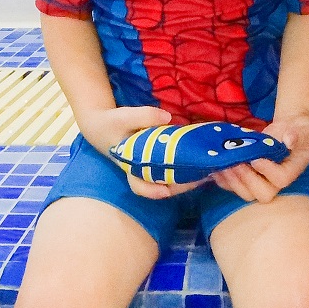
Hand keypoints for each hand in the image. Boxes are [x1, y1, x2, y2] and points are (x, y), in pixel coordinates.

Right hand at [76, 105, 209, 198]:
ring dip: (188, 175)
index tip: (167, 191)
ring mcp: (152, 166)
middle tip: (200, 176)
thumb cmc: (112, 124)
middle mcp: (142, 171)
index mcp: (130, 166)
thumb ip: (144, 116)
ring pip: (172, 177)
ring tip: (206, 169)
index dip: (153, 191)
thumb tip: (168, 118)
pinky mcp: (159, 158)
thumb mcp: (123, 117)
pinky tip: (200, 156)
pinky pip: (174, 165)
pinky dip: (186, 163)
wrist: (102, 125)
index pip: (139, 186)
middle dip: (182, 184)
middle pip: (163, 186)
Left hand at [213, 113, 308, 204]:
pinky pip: (235, 184)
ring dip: (232, 180)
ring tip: (223, 164)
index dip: (267, 171)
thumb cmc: (303, 129)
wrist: (292, 127)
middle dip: (246, 179)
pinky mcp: (249, 175)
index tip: (256, 157)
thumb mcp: (306, 130)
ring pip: (245, 192)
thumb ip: (298, 135)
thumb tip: (288, 140)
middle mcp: (276, 181)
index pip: (280, 179)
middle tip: (236, 162)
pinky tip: (215, 167)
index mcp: (292, 170)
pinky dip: (224, 179)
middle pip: (262, 194)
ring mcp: (262, 180)